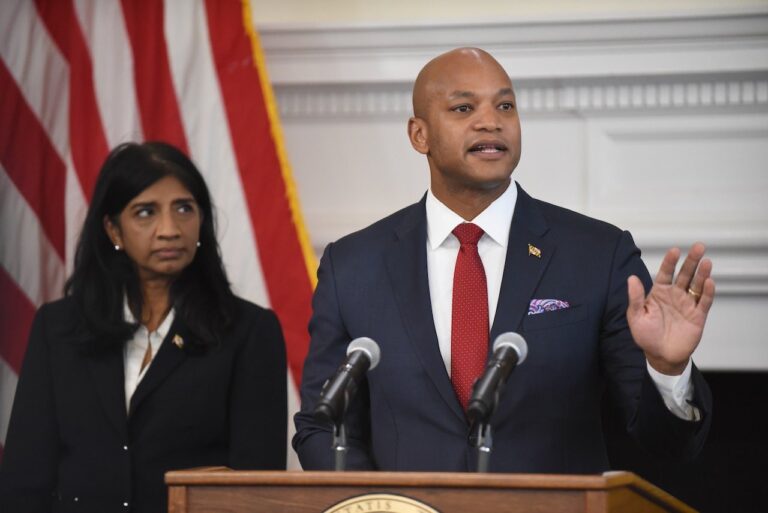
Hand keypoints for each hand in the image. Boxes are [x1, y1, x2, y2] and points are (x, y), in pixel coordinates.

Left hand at [626, 242, 714, 374]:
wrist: (660, 356)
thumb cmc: (645, 336)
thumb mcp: (635, 316)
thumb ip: (635, 298)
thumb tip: (631, 278)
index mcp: (659, 292)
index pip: (666, 273)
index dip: (670, 262)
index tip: (675, 250)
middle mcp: (675, 295)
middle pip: (685, 274)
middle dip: (691, 261)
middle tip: (699, 246)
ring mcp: (687, 304)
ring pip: (697, 285)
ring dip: (702, 273)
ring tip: (706, 261)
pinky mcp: (698, 316)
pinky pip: (704, 302)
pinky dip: (707, 292)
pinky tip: (709, 282)